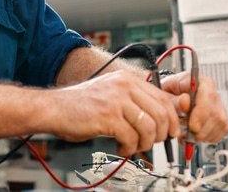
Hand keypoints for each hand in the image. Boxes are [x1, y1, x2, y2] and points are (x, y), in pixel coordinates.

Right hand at [49, 70, 180, 155]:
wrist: (55, 108)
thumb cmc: (81, 104)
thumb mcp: (111, 94)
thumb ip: (133, 100)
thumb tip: (160, 118)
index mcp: (126, 79)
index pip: (162, 97)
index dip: (172, 118)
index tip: (171, 131)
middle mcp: (123, 85)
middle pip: (161, 113)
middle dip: (161, 134)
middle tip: (152, 142)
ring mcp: (115, 100)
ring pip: (149, 127)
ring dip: (145, 143)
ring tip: (133, 145)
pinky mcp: (107, 116)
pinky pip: (131, 138)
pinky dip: (129, 148)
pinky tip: (120, 147)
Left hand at [161, 72, 227, 143]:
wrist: (170, 98)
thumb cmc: (167, 94)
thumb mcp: (164, 95)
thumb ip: (174, 100)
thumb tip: (186, 101)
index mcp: (196, 80)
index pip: (207, 93)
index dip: (202, 111)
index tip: (193, 126)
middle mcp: (210, 90)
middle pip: (215, 112)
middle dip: (201, 128)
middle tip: (186, 135)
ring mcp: (218, 104)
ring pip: (219, 123)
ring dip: (203, 134)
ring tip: (186, 135)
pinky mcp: (221, 117)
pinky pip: (221, 131)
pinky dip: (207, 137)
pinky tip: (194, 135)